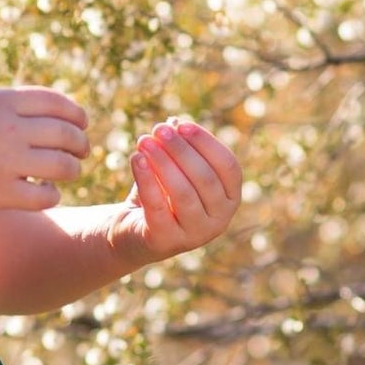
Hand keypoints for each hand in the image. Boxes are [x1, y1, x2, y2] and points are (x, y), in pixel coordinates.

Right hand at [0, 85, 91, 212]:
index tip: (81, 124)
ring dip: (71, 170)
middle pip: (67, 134)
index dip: (77, 114)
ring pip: (63, 166)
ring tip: (66, 173)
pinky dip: (51, 196)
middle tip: (81, 153)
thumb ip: (7, 106)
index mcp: (2, 101)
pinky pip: (45, 197)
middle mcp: (9, 128)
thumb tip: (46, 112)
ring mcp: (5, 162)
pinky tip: (43, 194)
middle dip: (81, 144)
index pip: (58, 102)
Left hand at [106, 117, 243, 265]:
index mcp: (231, 198)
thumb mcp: (173, 169)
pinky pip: (157, 207)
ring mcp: (196, 235)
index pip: (227, 165)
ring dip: (162, 162)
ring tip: (144, 141)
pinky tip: (136, 159)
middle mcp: (220, 220)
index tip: (181, 125)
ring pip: (183, 193)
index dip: (206, 142)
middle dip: (180, 149)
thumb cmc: (161, 195)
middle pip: (205, 178)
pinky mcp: (166, 241)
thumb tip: (173, 122)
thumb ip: (177, 148)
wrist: (133, 232)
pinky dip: (146, 180)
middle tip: (158, 129)